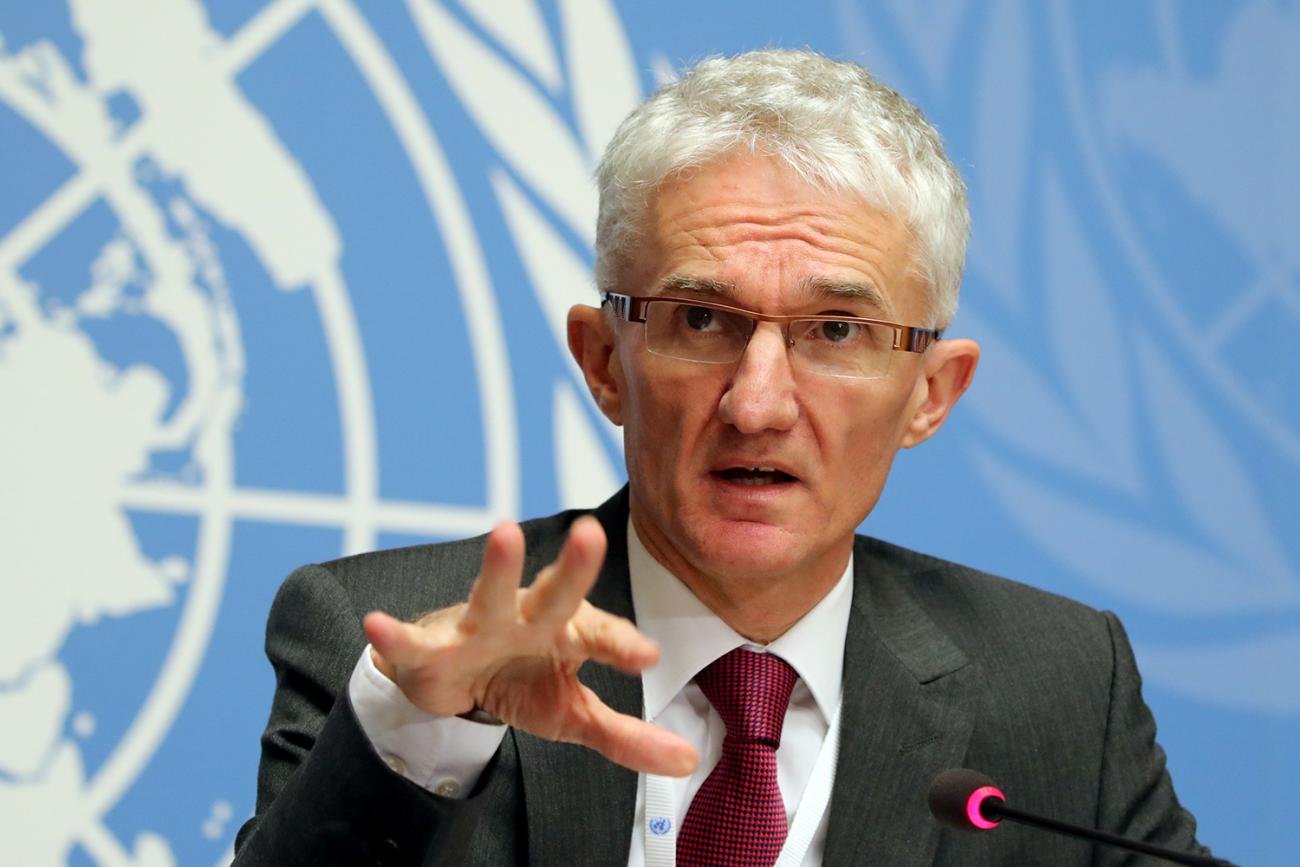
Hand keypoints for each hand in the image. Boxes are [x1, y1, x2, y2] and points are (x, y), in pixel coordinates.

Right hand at [362, 517, 697, 776]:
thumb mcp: (574, 714)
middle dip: (573, 568)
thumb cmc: (522, 680)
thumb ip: (627, 737)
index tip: (649, 657)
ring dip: (496, 567)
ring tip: (505, 531)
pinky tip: (376, 624)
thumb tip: (688, 758)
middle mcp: (526, 619)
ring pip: (488, 595)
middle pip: (554, 594)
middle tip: (592, 534)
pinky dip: (392, 634)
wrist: (451, 679)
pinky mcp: (429, 647)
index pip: (600, 633)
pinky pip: (408, 640)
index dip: (621, 643)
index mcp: (566, 632)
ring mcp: (477, 627)